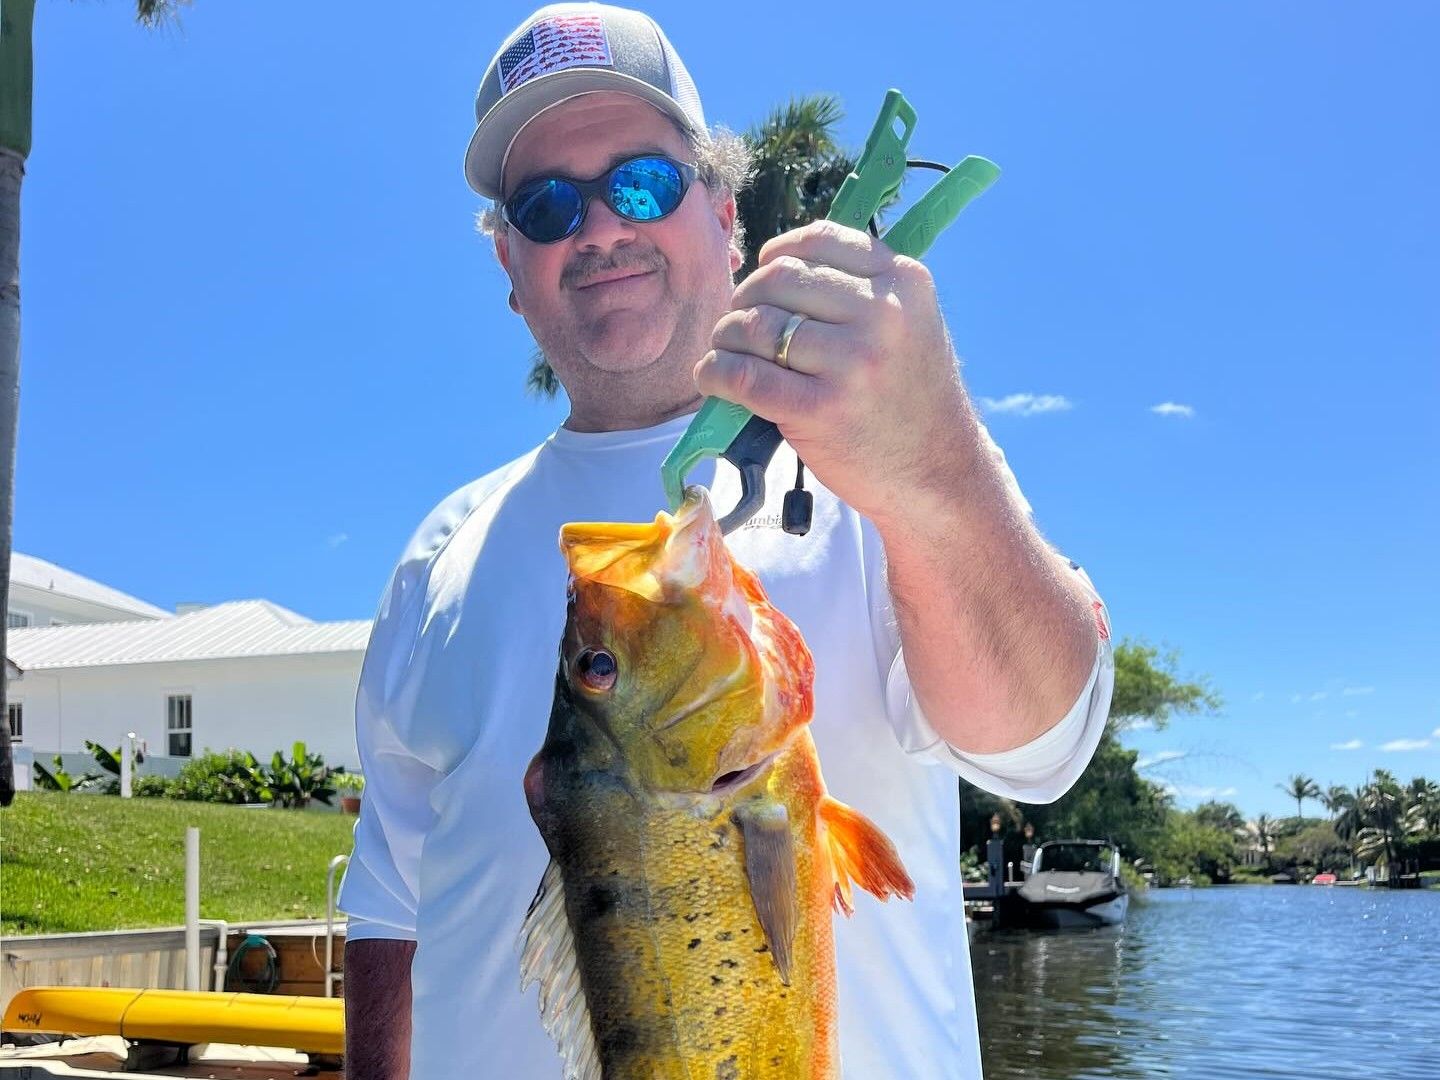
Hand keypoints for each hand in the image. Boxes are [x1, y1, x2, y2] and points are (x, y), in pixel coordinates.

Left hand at [694, 220, 978, 526]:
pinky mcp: (821, 409)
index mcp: (904, 282)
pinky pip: (745, 376)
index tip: (764, 276)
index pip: (819, 240)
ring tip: (727, 354)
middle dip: (745, 300)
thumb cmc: (911, 398)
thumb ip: (858, 290)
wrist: (937, 472)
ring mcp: (852, 362)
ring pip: (755, 325)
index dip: (777, 255)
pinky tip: (714, 379)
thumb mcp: (909, 324)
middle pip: (778, 280)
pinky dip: (716, 373)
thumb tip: (771, 269)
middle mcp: (882, 314)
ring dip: (725, 338)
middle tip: (739, 326)